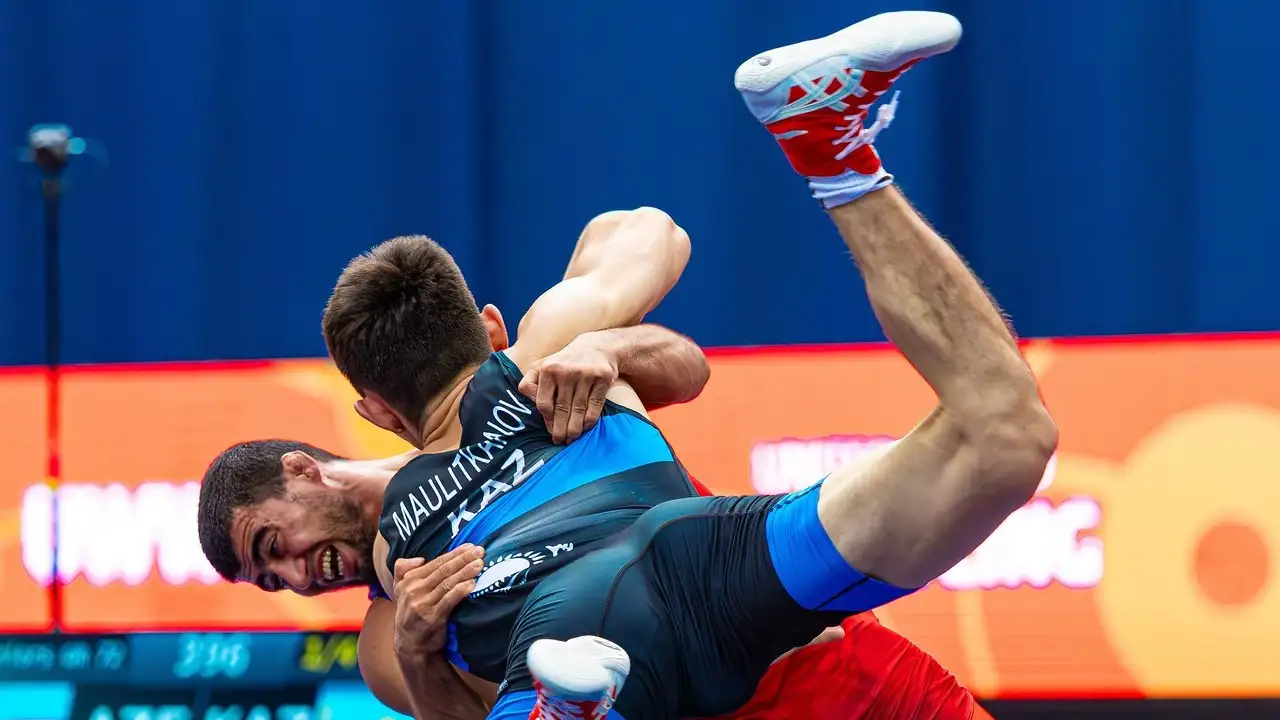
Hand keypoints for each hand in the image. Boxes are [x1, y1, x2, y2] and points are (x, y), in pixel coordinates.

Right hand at [392, 545, 484, 661]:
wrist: (410, 645)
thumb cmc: (411, 614)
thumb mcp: (400, 590)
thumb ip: (403, 570)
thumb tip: (420, 559)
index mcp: (408, 581)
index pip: (435, 563)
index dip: (454, 554)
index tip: (470, 547)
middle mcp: (413, 590)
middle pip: (443, 570)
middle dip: (463, 559)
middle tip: (480, 551)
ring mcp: (422, 604)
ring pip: (447, 583)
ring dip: (465, 572)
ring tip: (479, 564)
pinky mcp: (432, 618)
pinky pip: (448, 600)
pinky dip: (460, 590)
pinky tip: (472, 583)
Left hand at [518, 336, 618, 443]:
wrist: (596, 347)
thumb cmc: (564, 362)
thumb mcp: (542, 366)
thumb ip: (529, 383)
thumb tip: (531, 402)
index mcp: (548, 369)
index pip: (544, 403)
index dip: (547, 421)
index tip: (550, 432)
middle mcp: (567, 371)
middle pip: (561, 408)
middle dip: (560, 429)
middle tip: (560, 441)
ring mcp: (586, 374)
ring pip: (578, 409)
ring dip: (575, 428)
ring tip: (572, 438)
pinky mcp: (603, 377)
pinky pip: (595, 405)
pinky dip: (590, 419)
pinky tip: (585, 427)